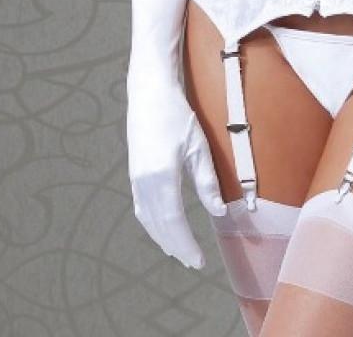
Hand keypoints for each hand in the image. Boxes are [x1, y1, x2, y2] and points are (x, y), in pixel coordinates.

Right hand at [126, 75, 227, 268]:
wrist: (149, 92)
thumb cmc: (177, 115)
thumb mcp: (198, 146)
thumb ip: (207, 182)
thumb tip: (218, 212)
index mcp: (162, 177)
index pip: (174, 222)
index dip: (186, 244)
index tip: (198, 260)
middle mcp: (144, 182)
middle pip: (160, 226)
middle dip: (176, 246)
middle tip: (192, 261)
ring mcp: (136, 177)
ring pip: (148, 218)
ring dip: (162, 237)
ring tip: (178, 250)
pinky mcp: (134, 171)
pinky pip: (142, 206)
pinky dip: (152, 222)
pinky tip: (161, 226)